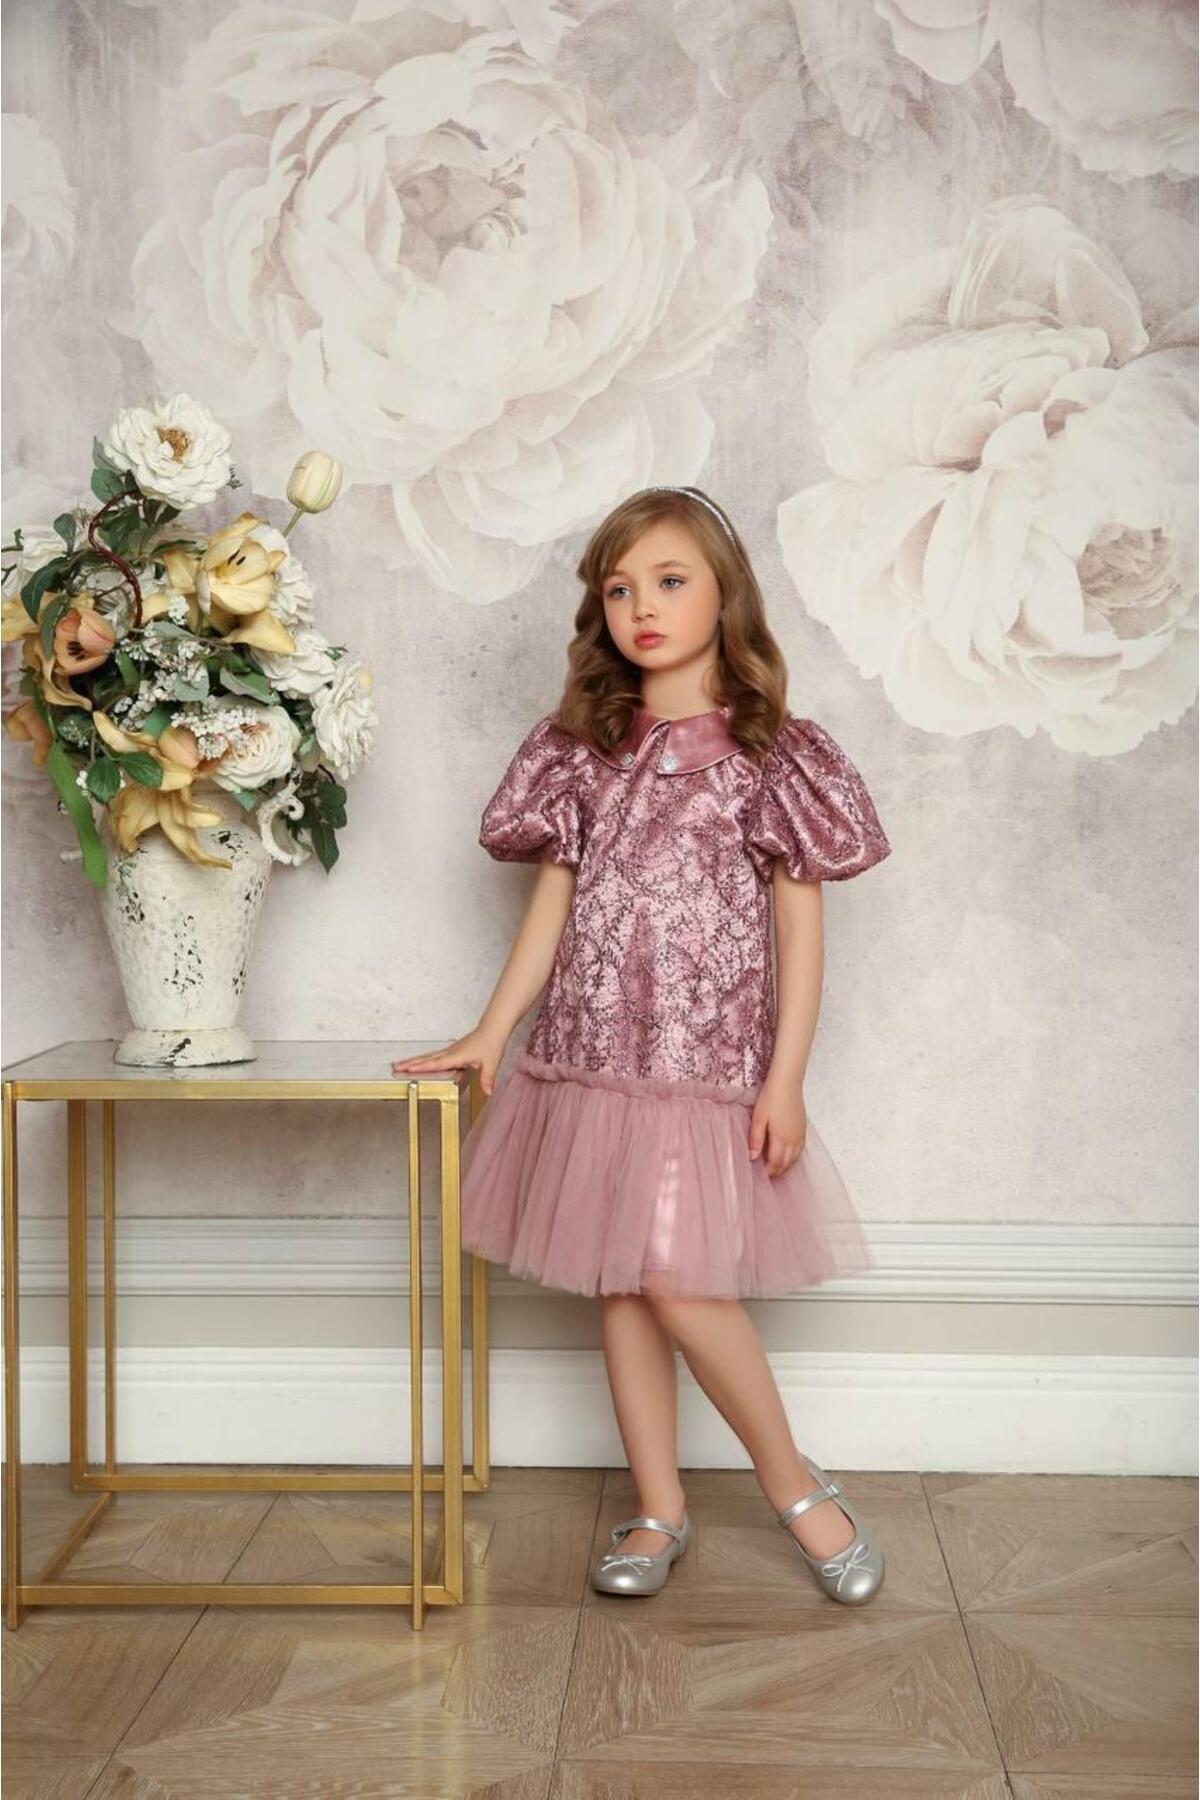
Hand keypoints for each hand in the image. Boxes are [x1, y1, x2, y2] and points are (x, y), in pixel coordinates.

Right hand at [390, 1028, 505, 1096]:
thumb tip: (488, 1093)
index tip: (409, 1068)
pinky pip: (433, 1056)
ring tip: (398, 1065)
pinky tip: (416, 1063)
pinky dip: (422, 1060)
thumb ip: (487, 1078)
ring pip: (428, 1057)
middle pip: (427, 1058)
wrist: (492, 1029)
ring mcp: (449, 1050)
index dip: (423, 1066)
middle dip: (410, 1063)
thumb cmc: (491, 1042)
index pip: (438, 1063)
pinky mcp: (451, 1051)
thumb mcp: (491, 1063)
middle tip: (395, 1067)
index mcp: (458, 1055)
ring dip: (413, 1061)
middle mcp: (451, 1052)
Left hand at [748, 1072, 807, 1176]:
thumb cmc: (771, 1097)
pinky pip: (801, 1150)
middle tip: (767, 1175)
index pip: (776, 1162)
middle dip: (777, 1171)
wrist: (787, 1082)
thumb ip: (755, 1138)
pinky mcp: (803, 1128)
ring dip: (786, 1166)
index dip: (769, 1171)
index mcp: (781, 1138)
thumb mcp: (758, 1118)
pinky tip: (788, 1156)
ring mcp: (800, 1134)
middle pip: (787, 1163)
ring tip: (776, 1169)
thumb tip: (752, 1157)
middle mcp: (793, 1139)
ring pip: (795, 1158)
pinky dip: (794, 1157)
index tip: (761, 1175)